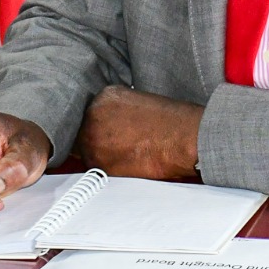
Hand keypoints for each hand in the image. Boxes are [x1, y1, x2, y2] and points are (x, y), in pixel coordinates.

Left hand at [78, 85, 202, 179]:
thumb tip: (107, 124)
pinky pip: (97, 171)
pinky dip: (109, 171)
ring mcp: (93, 140)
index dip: (100, 126)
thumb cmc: (172, 121)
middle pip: (83, 133)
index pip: (88, 114)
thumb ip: (115, 109)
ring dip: (101, 156)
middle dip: (97, 141)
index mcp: (103, 96)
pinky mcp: (100, 164)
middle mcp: (93, 115)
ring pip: (88, 153)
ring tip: (128, 154)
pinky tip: (130, 164)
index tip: (110, 132)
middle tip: (120, 145)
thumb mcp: (138, 100)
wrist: (185, 138)